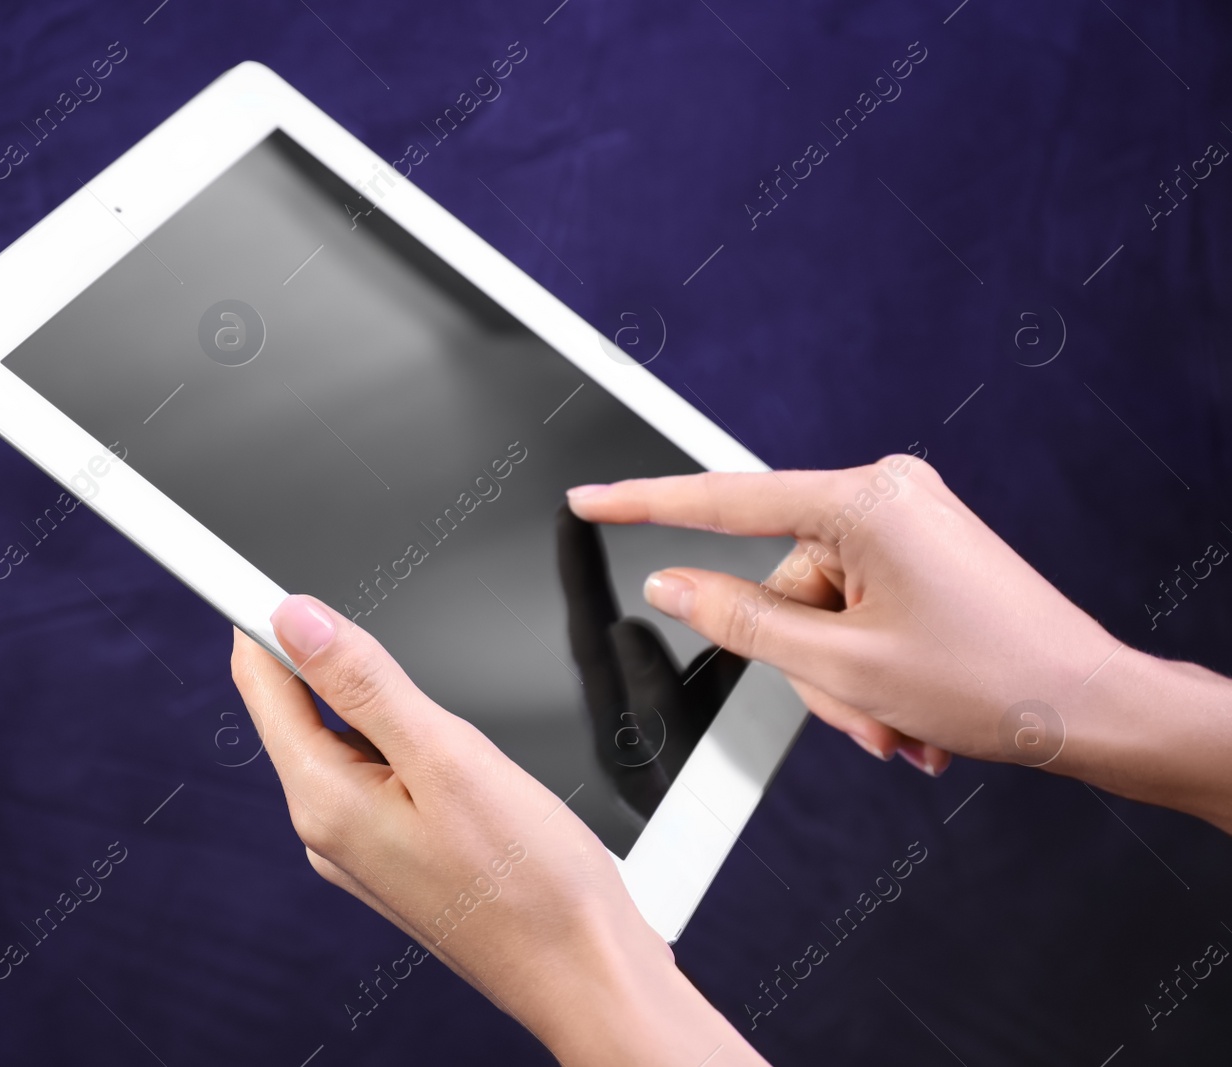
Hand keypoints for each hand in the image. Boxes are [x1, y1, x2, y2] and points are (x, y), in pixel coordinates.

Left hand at [230, 596, 768, 1065]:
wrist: (586, 974)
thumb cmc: (535, 884)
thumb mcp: (450, 756)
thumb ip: (366, 682)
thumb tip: (296, 619)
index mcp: (325, 800)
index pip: (261, 683)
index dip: (263, 616)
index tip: (266, 566)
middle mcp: (326, 829)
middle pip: (295, 708)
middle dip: (322, 652)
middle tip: (369, 606)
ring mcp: (358, 847)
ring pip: (340, 740)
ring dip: (367, 698)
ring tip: (429, 694)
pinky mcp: (393, 856)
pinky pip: (371, 775)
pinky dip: (394, 740)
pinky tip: (444, 746)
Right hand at [566, 455, 1231, 830]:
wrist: (1092, 708)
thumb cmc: (997, 683)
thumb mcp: (843, 665)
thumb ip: (739, 620)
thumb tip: (672, 587)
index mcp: (865, 503)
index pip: (725, 501)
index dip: (643, 505)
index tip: (589, 500)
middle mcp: (885, 496)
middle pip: (779, 583)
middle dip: (808, 664)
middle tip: (862, 714)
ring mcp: (905, 521)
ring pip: (814, 609)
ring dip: (841, 678)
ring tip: (897, 720)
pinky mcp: (918, 547)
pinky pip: (851, 605)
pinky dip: (865, 663)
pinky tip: (909, 704)